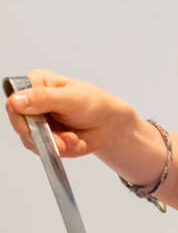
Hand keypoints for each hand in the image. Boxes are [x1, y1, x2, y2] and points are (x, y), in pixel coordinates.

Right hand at [5, 68, 134, 157]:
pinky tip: (74, 142)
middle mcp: (32, 101)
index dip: (23, 115)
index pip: (15, 99)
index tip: (39, 123)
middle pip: (20, 123)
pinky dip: (61, 149)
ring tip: (74, 139)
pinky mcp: (41, 137)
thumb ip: (44, 98)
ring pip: (30, 139)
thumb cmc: (95, 104)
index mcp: (37, 83)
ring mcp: (36, 121)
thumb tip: (17, 99)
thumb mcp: (72, 98)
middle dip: (44, 135)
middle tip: (64, 139)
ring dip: (55, 144)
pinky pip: (41, 149)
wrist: (109, 125)